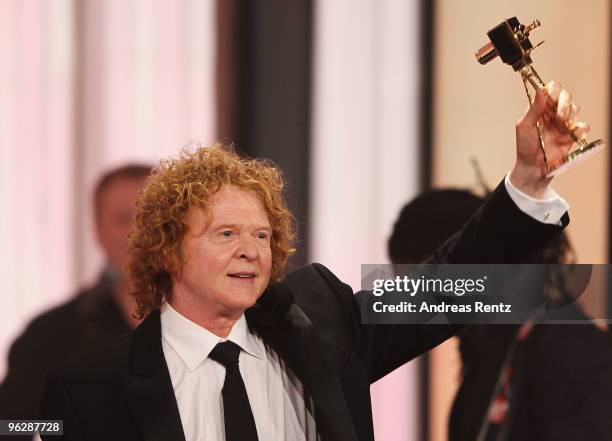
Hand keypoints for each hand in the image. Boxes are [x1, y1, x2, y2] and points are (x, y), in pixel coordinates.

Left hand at [510, 81, 589, 197]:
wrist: (533, 167)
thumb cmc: (525, 147)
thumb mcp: (524, 127)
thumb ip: (533, 109)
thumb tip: (539, 91)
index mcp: (540, 109)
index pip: (550, 90)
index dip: (553, 90)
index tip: (551, 98)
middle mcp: (552, 113)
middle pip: (565, 96)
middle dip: (564, 103)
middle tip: (559, 116)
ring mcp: (563, 123)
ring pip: (575, 109)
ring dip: (572, 115)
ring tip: (564, 125)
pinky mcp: (571, 135)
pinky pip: (582, 126)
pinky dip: (580, 129)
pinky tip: (573, 135)